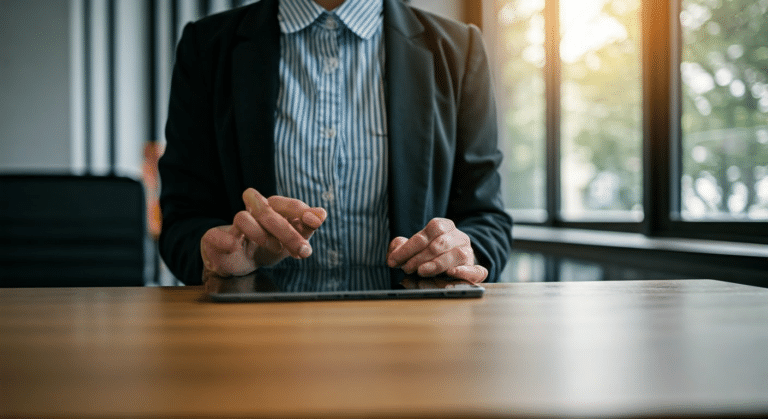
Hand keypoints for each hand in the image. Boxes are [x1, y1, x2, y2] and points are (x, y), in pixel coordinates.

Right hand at [200, 188, 326, 276]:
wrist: (241, 263)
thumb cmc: (270, 246)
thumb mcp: (292, 238)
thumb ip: (307, 226)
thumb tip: (321, 214)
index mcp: (272, 208)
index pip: (286, 204)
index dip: (301, 212)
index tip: (316, 221)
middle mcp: (251, 213)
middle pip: (267, 211)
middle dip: (287, 231)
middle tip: (303, 249)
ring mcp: (232, 226)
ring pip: (242, 218)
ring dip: (260, 234)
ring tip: (274, 249)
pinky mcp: (214, 238)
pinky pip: (215, 235)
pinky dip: (225, 240)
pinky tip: (235, 246)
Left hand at [386, 218, 487, 282]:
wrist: (451, 259)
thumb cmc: (428, 253)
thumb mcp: (413, 246)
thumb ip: (401, 245)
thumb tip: (395, 250)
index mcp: (444, 226)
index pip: (426, 233)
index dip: (408, 248)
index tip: (394, 260)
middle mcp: (458, 236)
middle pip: (439, 244)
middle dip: (419, 258)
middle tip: (406, 268)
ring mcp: (468, 252)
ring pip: (456, 255)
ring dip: (436, 265)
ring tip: (421, 272)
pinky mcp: (474, 268)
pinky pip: (476, 270)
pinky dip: (465, 272)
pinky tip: (451, 273)